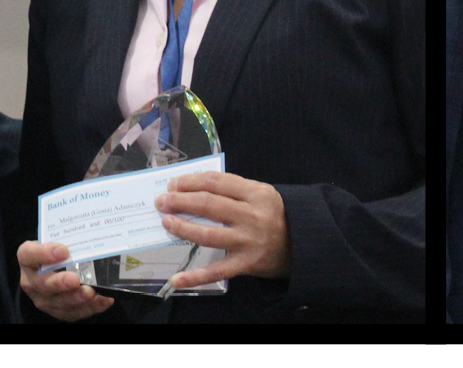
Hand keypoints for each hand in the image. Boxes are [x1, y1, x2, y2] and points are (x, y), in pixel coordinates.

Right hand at [17, 240, 112, 321]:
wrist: (56, 263)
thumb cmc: (58, 245)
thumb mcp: (59, 236)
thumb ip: (68, 235)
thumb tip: (90, 231)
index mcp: (28, 257)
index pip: (28, 254)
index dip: (43, 253)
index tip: (63, 250)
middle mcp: (31, 281)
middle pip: (42, 284)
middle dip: (59, 283)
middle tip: (74, 280)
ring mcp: (44, 298)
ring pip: (56, 303)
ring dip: (75, 299)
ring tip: (90, 293)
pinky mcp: (57, 310)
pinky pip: (71, 313)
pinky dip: (89, 308)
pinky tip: (103, 300)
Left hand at [155, 168, 290, 289]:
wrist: (301, 243)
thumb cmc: (274, 214)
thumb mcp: (261, 193)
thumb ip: (233, 190)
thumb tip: (194, 188)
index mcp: (255, 192)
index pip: (216, 182)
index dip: (191, 181)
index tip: (173, 183)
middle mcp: (250, 215)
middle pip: (209, 205)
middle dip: (181, 201)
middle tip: (161, 200)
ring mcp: (247, 241)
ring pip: (209, 235)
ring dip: (183, 228)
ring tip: (166, 222)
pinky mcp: (245, 264)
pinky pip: (216, 272)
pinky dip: (194, 277)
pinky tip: (176, 280)